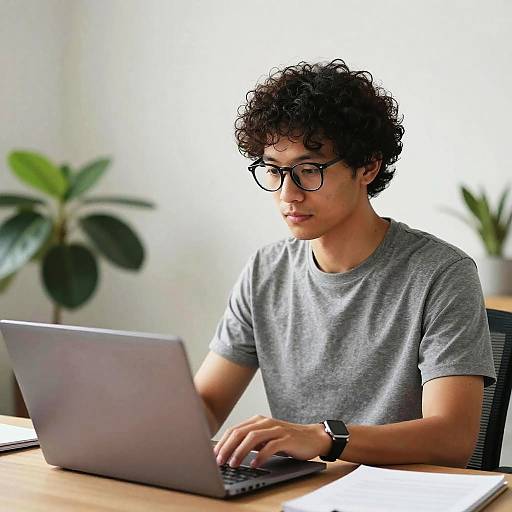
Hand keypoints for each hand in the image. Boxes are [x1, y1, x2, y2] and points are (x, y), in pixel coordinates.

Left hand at [213, 415, 330, 467]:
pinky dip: (260, 456)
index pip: (234, 430)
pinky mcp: (287, 438)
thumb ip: (250, 442)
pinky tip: (255, 464)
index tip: (213, 456)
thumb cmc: (287, 440)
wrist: (313, 437)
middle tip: (219, 461)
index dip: (222, 443)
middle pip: (240, 432)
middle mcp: (265, 422)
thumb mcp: (266, 439)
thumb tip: (229, 453)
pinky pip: (270, 446)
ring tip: (233, 464)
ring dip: (240, 451)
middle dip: (227, 447)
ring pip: (252, 437)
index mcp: (257, 421)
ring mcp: (276, 429)